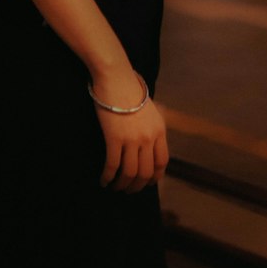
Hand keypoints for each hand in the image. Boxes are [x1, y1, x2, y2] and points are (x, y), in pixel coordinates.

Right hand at [92, 69, 168, 191]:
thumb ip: (152, 127)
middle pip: (146, 172)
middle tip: (128, 189)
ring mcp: (132, 139)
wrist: (116, 78)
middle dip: (137, 186)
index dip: (154, 177)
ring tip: (114, 186)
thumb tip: (148, 147)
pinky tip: (103, 180)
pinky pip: (112, 165)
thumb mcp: (150, 108)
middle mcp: (148, 138)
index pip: (162, 163)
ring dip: (122, 185)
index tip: (145, 183)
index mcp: (159, 130)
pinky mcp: (115, 138)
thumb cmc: (130, 90)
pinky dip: (108, 177)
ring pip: (130, 173)